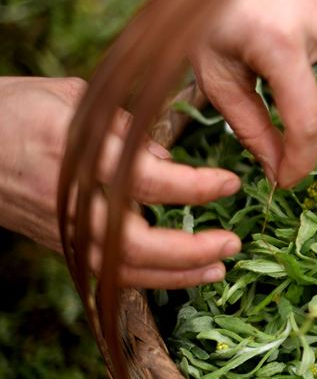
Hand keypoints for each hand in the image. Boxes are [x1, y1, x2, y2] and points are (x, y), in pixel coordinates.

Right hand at [0, 76, 242, 288]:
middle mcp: (70, 204)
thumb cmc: (14, 108)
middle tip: (233, 243)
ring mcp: (63, 231)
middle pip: (139, 244)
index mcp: (75, 158)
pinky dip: (147, 280)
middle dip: (192, 249)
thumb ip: (124, 130)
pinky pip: (108, 273)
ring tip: (218, 269)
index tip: (231, 183)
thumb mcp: (70, 98)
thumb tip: (168, 160)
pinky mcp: (59, 245)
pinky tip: (179, 276)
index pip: (149, 181)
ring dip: (176, 275)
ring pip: (124, 271)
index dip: (195, 186)